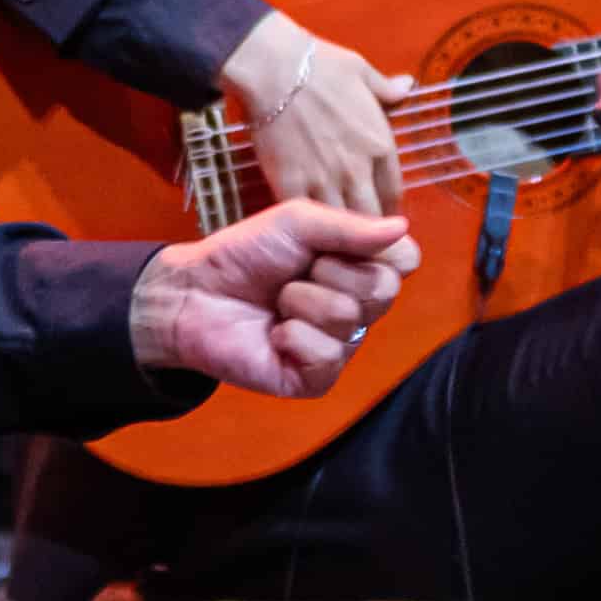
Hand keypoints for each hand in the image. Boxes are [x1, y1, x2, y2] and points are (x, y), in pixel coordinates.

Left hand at [133, 198, 417, 398]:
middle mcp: (358, 309)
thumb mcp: (297, 222)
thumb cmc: (246, 254)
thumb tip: (402, 226)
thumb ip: (349, 226)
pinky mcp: (315, 379)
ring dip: (300, 301)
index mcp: (359, 268)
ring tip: (277, 303)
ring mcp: (339, 346)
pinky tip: (274, 335)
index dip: (373, 249)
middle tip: (294, 274)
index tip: (331, 245)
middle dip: (328, 271)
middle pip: (382, 289)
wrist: (195, 292)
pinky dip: (293, 337)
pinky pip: (327, 355)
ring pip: (348, 318)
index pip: (406, 260)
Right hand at [218, 7, 404, 215]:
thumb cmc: (319, 65)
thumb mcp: (362, 71)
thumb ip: (387, 89)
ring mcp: (325, 180)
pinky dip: (306, 226)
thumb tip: (407, 85)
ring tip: (331, 237)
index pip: (394, 193)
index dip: (388, 208)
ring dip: (338, 234)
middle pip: (372, 218)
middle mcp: (358, 169)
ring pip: (342, 225)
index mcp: (381, 144)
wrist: (273, 68)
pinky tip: (302, 229)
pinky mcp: (291, 185)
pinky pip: (306, 219)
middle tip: (355, 233)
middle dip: (367, 229)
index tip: (379, 213)